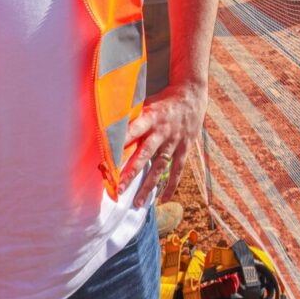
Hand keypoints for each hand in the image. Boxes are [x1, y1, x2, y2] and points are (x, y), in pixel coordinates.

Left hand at [120, 79, 206, 207]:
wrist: (191, 95)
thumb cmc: (162, 100)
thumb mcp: (146, 103)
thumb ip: (131, 117)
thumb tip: (108, 127)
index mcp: (150, 117)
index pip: (132, 131)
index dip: (121, 144)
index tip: (108, 158)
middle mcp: (162, 132)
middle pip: (144, 154)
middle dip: (131, 172)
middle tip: (118, 189)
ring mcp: (174, 141)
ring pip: (160, 166)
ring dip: (148, 185)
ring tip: (137, 203)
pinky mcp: (185, 148)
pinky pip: (178, 169)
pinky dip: (171, 185)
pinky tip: (164, 199)